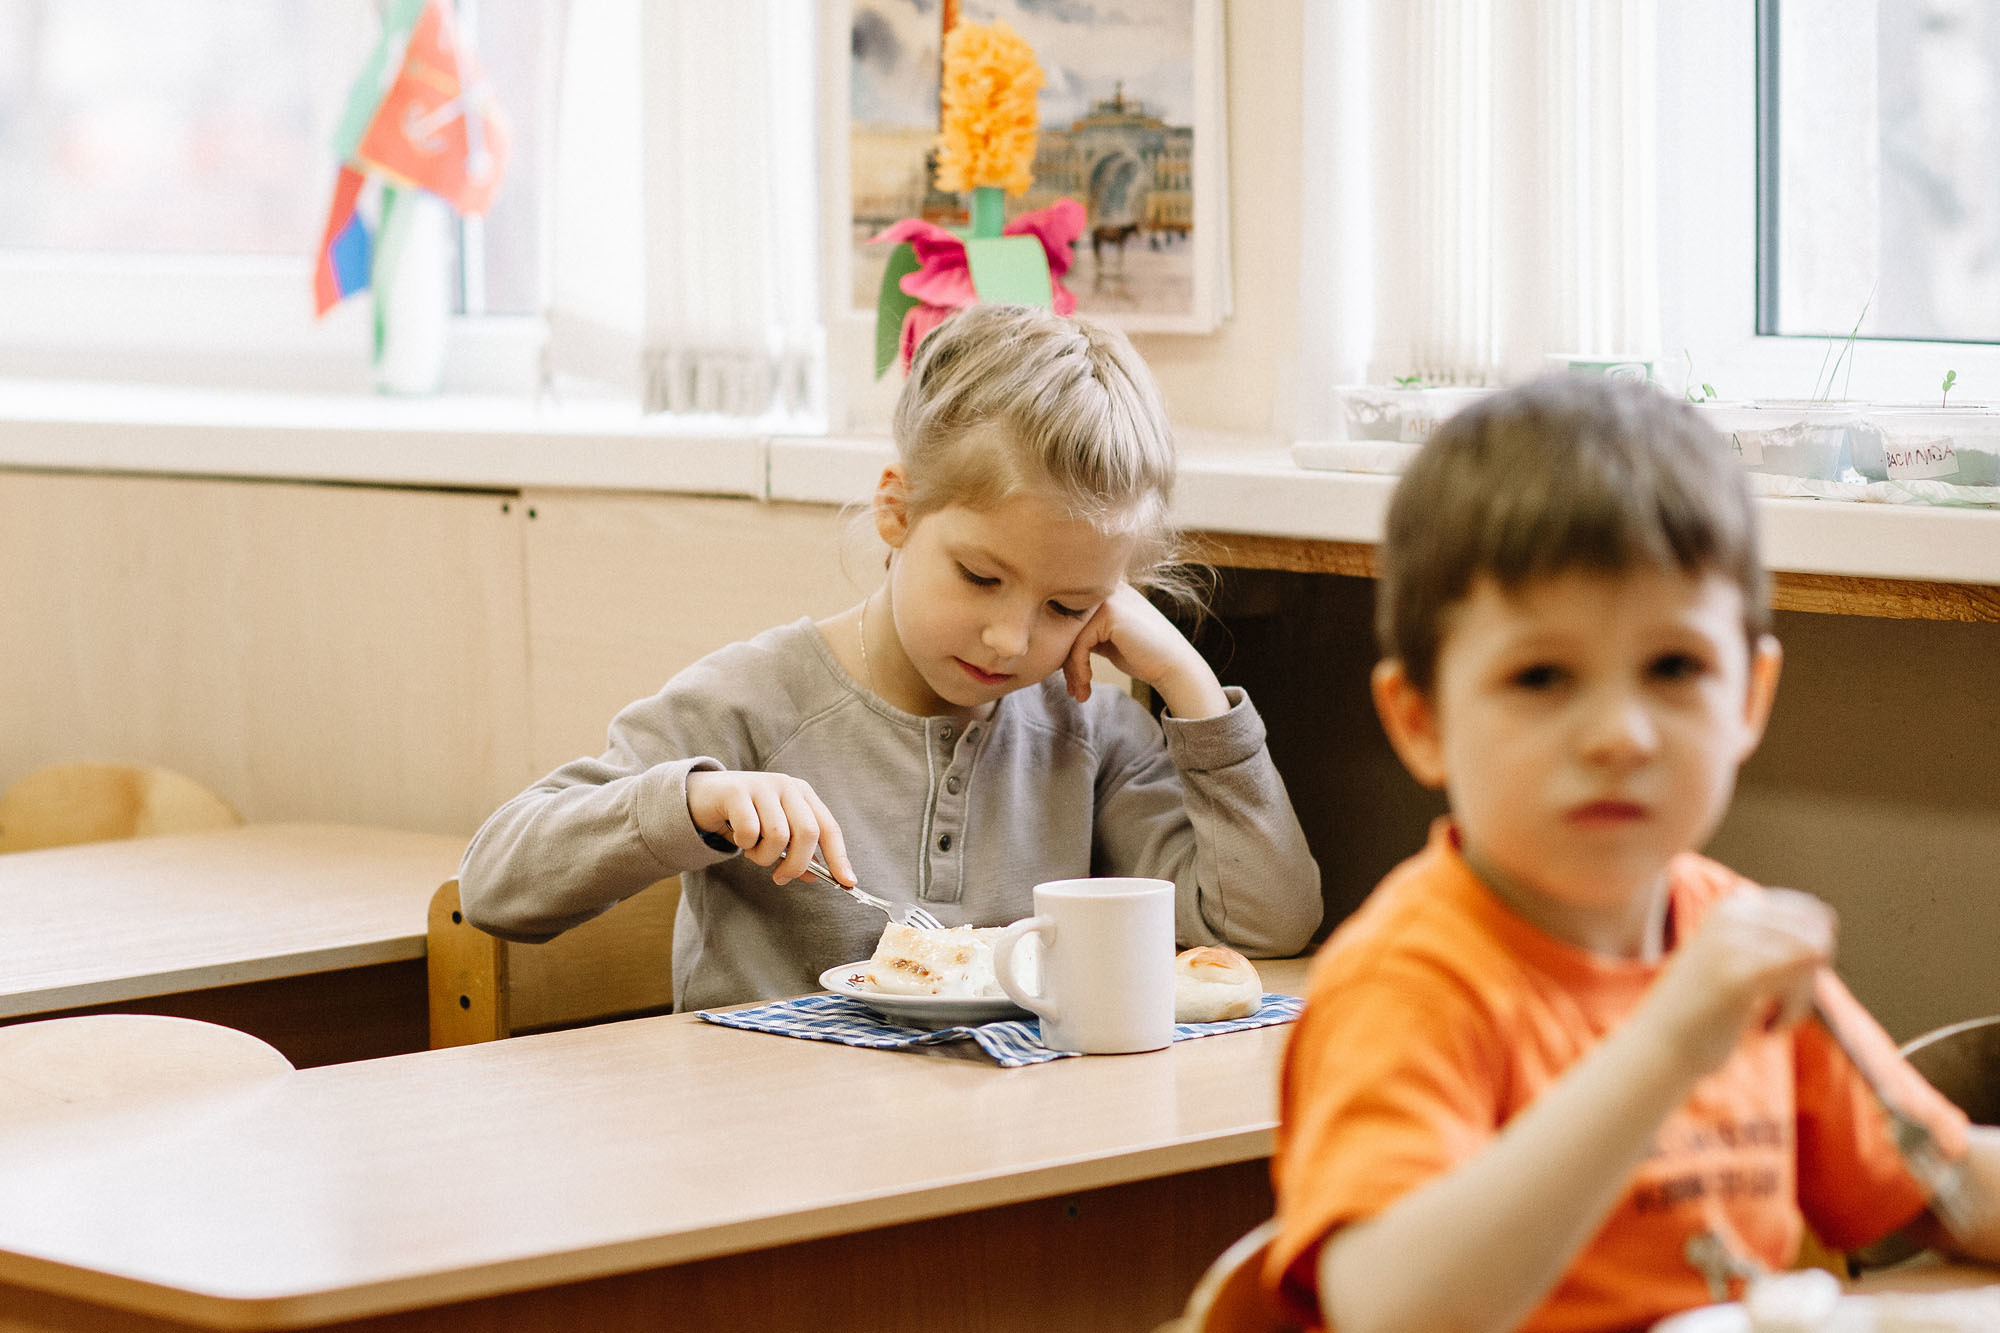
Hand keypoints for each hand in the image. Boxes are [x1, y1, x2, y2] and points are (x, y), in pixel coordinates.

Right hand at [685, 770, 854, 886]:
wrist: (702, 797)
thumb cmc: (745, 818)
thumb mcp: (774, 833)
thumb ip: (796, 852)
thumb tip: (817, 876)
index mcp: (803, 794)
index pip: (829, 828)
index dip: (839, 857)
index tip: (847, 883)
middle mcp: (787, 786)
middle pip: (808, 832)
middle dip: (797, 864)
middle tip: (781, 877)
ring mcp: (762, 786)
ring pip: (778, 836)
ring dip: (765, 856)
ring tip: (753, 852)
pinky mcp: (737, 791)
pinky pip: (750, 832)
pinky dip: (745, 844)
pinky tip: (738, 838)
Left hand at [1061, 584, 1228, 718]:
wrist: (1174, 668)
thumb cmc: (1142, 657)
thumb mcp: (1107, 641)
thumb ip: (1085, 633)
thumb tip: (1051, 643)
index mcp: (1105, 594)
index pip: (1068, 621)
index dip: (1064, 651)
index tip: (1070, 679)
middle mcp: (1106, 591)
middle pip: (1065, 628)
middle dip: (1065, 663)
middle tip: (1073, 690)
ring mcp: (1109, 598)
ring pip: (1069, 637)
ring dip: (1071, 670)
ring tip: (1078, 693)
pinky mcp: (1110, 613)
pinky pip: (1079, 644)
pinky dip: (1079, 668)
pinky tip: (1087, 685)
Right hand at [1639, 886, 1835, 1079]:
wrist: (1659, 1047)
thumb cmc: (1706, 1010)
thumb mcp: (1736, 957)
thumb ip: (1772, 936)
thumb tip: (1829, 922)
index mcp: (1732, 905)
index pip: (1813, 914)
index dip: (1813, 955)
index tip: (1785, 984)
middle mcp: (1732, 914)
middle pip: (1819, 935)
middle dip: (1811, 975)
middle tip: (1779, 1006)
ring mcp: (1732, 941)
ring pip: (1814, 957)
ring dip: (1802, 998)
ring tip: (1770, 1020)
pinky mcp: (1737, 975)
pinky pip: (1801, 982)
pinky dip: (1793, 1012)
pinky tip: (1766, 1029)